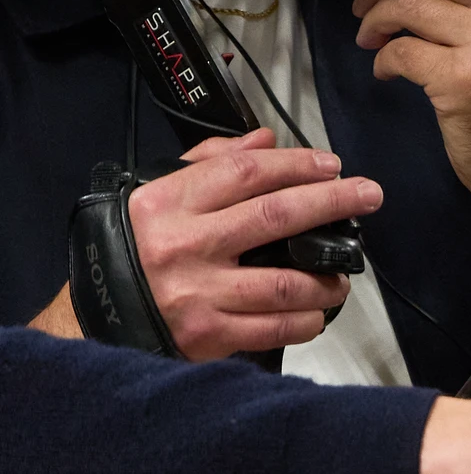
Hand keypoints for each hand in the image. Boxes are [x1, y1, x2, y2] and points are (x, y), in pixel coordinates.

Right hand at [125, 128, 381, 359]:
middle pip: (276, 217)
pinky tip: (318, 311)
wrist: (94, 316)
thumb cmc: (135, 246)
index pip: (247, 174)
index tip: (333, 164)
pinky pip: (272, 328)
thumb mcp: (158, 194)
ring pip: (284, 282)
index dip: (297, 164)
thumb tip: (265, 141)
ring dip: (327, 276)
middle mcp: (185, 246)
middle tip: (370, 194)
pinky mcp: (206, 335)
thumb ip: (212, 163)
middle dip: (333, 201)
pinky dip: (305, 320)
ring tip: (345, 271)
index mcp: (170, 203)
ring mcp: (197, 294)